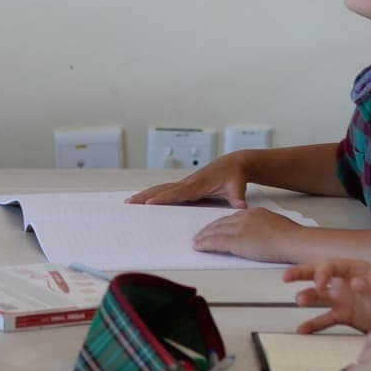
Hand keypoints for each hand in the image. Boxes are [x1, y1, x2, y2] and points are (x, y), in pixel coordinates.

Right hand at [129, 153, 248, 206]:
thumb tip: (241, 206)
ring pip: (161, 188)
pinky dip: (152, 194)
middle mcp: (188, 182)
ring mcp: (184, 183)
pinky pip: (165, 189)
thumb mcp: (238, 186)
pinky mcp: (184, 186)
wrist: (234, 164)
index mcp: (199, 184)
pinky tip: (143, 199)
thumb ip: (237, 197)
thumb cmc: (235, 176)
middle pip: (163, 190)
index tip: (150, 203)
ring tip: (129, 201)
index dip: (164, 198)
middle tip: (130, 202)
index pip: (178, 192)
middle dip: (146, 196)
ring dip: (145, 194)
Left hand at [189, 205, 298, 259]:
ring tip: (196, 241)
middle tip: (200, 234)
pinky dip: (205, 244)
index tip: (216, 227)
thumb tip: (266, 233)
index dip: (222, 223)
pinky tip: (199, 247)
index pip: (233, 217)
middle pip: (221, 223)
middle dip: (209, 229)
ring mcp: (240, 229)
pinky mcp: (237, 242)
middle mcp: (245, 218)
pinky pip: (216, 242)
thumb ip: (267, 227)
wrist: (293, 240)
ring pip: (216, 232)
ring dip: (204, 237)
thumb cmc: (292, 237)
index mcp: (255, 213)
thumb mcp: (277, 225)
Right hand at [290, 259, 370, 335]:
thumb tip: (356, 283)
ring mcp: (342, 299)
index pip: (332, 266)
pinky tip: (302, 330)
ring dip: (307, 297)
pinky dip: (313, 324)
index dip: (323, 273)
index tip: (320, 284)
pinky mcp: (343, 315)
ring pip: (319, 296)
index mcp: (354, 269)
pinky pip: (325, 319)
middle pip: (318, 274)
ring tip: (299, 302)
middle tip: (287, 277)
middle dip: (301, 274)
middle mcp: (344, 282)